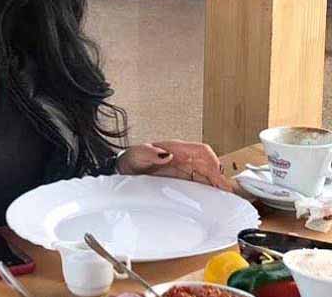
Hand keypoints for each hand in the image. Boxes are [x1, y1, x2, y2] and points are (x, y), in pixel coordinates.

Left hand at [117, 140, 233, 191]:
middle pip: (209, 165)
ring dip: (217, 185)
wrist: (123, 171)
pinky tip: (212, 201)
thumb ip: (148, 153)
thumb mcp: (136, 155)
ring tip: (225, 199)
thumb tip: (165, 154)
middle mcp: (183, 158)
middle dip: (219, 177)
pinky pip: (200, 184)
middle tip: (226, 194)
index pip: (201, 151)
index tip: (218, 177)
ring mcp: (184, 170)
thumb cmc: (131, 160)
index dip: (213, 162)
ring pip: (208, 175)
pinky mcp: (183, 181)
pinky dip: (209, 191)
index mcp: (175, 149)